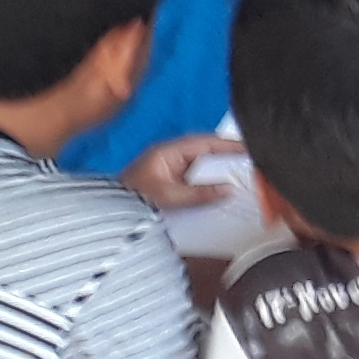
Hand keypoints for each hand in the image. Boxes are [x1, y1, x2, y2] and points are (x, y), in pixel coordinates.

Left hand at [122, 129, 251, 212]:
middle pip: (205, 154)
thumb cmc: (129, 200)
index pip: (205, 142)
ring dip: (217, 175)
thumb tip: (226, 190)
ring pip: (201, 168)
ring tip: (239, 181)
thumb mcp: (168, 196)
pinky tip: (218, 195)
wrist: (108, 217)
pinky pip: (195, 182)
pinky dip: (207, 186)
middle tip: (249, 166)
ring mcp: (170, 172)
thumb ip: (198, 193)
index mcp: (168, 152)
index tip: (248, 148)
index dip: (227, 144)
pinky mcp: (170, 185)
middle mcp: (170, 158)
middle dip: (226, 159)